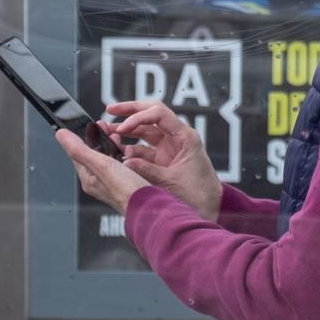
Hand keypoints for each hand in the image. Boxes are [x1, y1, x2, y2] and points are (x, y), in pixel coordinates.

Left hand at [55, 128, 150, 215]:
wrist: (149, 206)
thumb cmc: (126, 191)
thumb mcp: (100, 165)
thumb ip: (80, 150)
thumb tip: (61, 136)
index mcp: (88, 179)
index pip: (77, 154)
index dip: (82, 137)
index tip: (88, 124)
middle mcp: (98, 181)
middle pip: (93, 155)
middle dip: (98, 139)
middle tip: (104, 126)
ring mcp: (112, 182)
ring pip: (107, 158)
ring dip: (111, 145)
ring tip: (116, 135)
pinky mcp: (125, 182)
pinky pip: (119, 164)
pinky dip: (122, 153)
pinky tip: (128, 150)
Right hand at [106, 100, 223, 220]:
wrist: (212, 209)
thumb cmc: (199, 194)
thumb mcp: (171, 182)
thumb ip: (147, 171)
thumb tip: (125, 162)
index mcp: (185, 137)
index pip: (159, 114)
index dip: (138, 117)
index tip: (122, 128)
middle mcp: (177, 138)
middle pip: (151, 115)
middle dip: (131, 111)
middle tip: (110, 110)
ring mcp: (170, 148)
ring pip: (146, 131)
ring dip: (127, 130)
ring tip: (107, 130)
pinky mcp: (165, 160)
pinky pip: (144, 150)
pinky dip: (131, 150)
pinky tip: (118, 153)